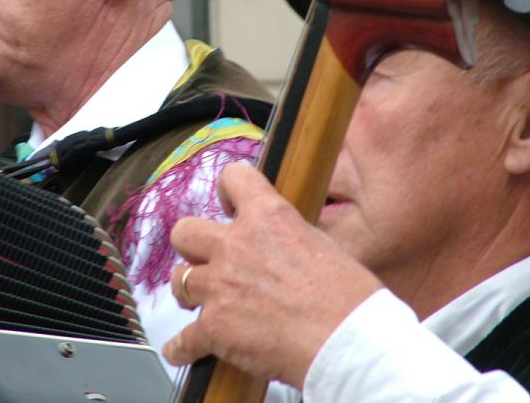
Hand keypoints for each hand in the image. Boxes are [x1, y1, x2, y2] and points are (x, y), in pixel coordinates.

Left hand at [162, 163, 382, 386]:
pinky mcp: (214, 326)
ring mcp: (220, 285)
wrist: (349, 343)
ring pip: (179, 279)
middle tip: (208, 260)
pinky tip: (183, 351)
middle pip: (185, 231)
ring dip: (190, 291)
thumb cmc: (349, 300)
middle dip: (192, 247)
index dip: (228, 191)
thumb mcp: (322, 246)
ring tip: (202, 303)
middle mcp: (237, 245)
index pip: (233, 177)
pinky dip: (183, 348)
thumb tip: (280, 251)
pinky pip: (184, 338)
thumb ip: (287, 240)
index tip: (231, 206)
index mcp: (269, 217)